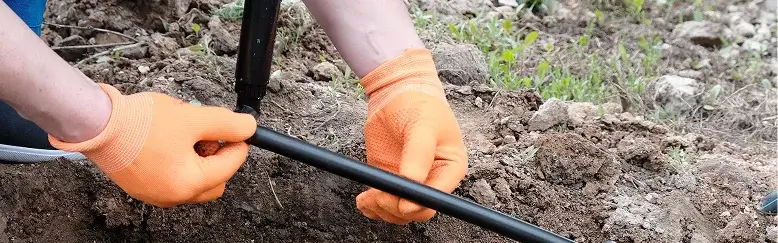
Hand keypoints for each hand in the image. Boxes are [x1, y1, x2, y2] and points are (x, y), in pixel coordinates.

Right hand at [49, 83, 256, 206]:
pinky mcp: (142, 185)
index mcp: (189, 184)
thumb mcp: (193, 118)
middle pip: (215, 181)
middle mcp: (173, 196)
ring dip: (198, 158)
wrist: (96, 123)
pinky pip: (173, 177)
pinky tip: (169, 139)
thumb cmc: (139, 124)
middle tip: (209, 133)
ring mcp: (155, 193)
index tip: (239, 128)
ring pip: (194, 180)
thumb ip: (226, 123)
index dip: (238, 143)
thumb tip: (249, 128)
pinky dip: (180, 161)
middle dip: (218, 156)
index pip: (229, 166)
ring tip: (185, 133)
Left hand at [356, 49, 467, 223]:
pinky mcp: (391, 179)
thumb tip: (412, 183)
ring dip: (382, 209)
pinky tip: (364, 200)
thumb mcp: (422, 126)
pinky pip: (383, 203)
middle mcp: (432, 179)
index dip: (419, 203)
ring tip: (368, 196)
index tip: (401, 201)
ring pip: (399, 211)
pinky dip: (372, 206)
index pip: (439, 197)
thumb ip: (418, 155)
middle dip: (397, 206)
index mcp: (450, 168)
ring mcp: (411, 182)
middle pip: (418, 210)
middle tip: (379, 194)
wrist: (397, 92)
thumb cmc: (418, 105)